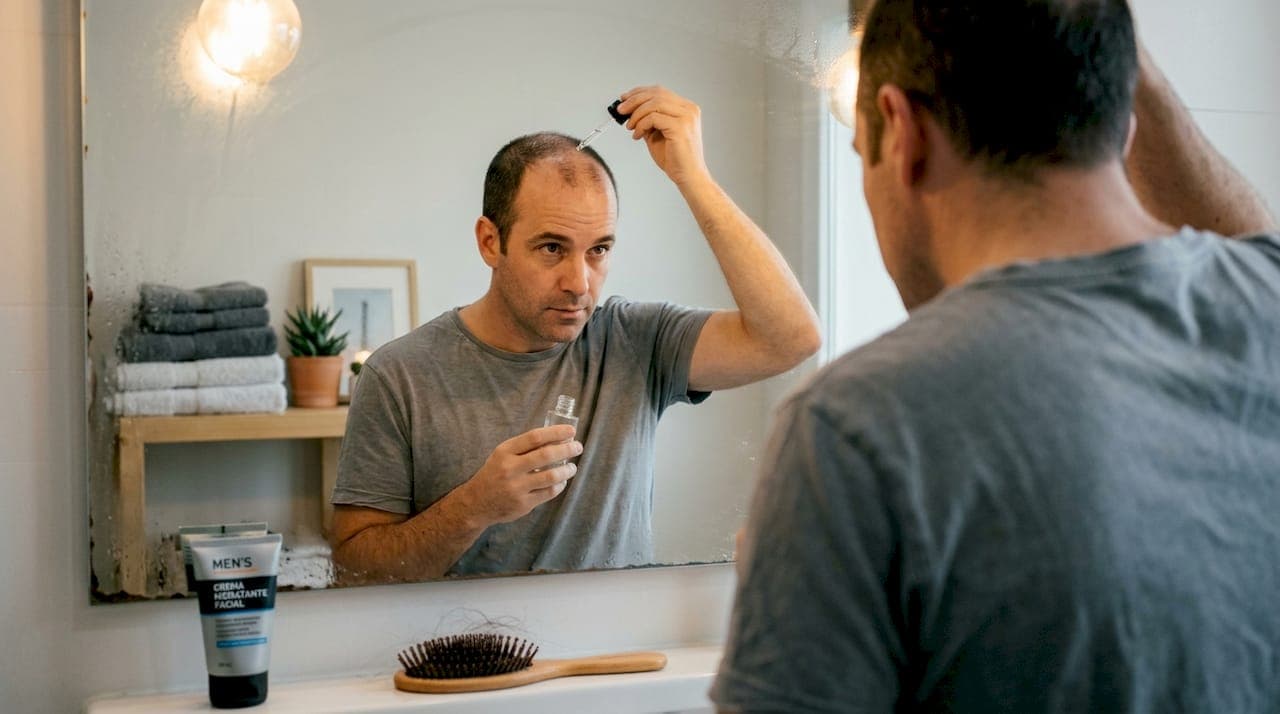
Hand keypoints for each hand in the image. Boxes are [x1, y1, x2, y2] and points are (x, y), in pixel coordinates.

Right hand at [457, 425, 581, 525]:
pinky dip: (559, 486)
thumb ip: (524, 448)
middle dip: (567, 449)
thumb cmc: (494, 474)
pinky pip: (548, 492)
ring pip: (551, 476)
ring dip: (567, 470)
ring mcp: (517, 487)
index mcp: (505, 451)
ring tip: (572, 467)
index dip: (556, 432)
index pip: (535, 437)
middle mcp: (510, 468)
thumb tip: (556, 438)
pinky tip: (562, 482)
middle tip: (578, 447)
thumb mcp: (502, 455)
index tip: (571, 431)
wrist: (476, 503)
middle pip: (545, 455)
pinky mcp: (523, 503)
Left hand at [617, 86, 709, 187]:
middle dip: (634, 100)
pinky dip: (641, 125)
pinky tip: (638, 135)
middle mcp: (689, 109)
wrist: (688, 177)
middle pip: (656, 93)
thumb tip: (628, 110)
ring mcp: (686, 116)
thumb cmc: (675, 158)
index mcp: (686, 108)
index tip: (624, 98)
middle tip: (620, 110)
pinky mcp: (680, 126)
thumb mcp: (658, 134)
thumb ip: (648, 120)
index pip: (660, 91)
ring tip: (630, 127)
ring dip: (636, 114)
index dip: (639, 92)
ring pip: (653, 103)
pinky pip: (653, 117)